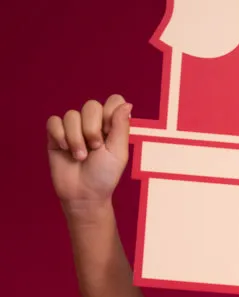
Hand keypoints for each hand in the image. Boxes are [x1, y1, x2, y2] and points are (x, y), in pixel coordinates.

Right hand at [47, 95, 131, 209]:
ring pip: (71, 115)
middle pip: (91, 105)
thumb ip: (121, 127)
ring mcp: (73, 128)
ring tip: (80, 157)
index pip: (113, 101)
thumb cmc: (104, 176)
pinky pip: (54, 121)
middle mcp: (92, 123)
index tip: (110, 133)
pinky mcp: (56, 135)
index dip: (111, 113)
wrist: (84, 195)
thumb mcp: (118, 153)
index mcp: (111, 126)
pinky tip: (65, 149)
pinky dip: (59, 135)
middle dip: (92, 128)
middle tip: (95, 148)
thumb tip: (127, 103)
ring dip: (76, 138)